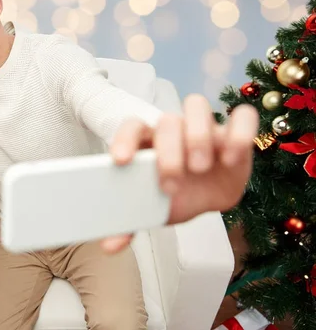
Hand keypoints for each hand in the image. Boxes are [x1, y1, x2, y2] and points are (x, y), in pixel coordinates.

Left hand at [101, 95, 258, 253]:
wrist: (201, 196)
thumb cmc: (170, 195)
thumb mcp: (150, 210)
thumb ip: (129, 224)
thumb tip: (109, 246)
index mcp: (147, 141)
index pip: (132, 127)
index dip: (124, 140)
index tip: (120, 161)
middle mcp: (174, 129)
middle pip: (167, 121)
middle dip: (168, 153)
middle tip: (170, 184)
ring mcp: (204, 127)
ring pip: (197, 106)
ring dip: (198, 136)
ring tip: (199, 167)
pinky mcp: (234, 134)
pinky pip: (243, 116)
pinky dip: (239, 132)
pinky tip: (231, 159)